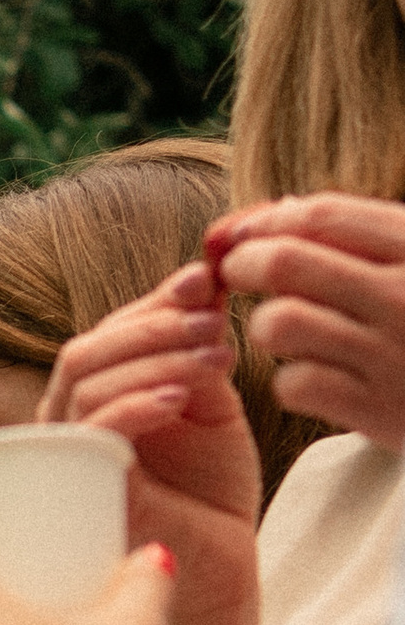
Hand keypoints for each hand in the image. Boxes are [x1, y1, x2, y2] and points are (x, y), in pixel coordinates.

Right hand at [40, 269, 261, 624]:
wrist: (218, 568)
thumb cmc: (210, 493)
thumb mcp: (212, 406)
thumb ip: (196, 354)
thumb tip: (202, 283)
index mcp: (95, 398)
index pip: (108, 334)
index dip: (152, 302)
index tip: (203, 277)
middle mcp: (67, 424)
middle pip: (85, 351)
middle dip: (152, 324)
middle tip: (212, 318)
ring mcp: (65, 457)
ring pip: (84, 382)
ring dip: (151, 358)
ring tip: (215, 356)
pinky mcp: (77, 490)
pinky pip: (88, 434)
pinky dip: (130, 406)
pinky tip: (177, 398)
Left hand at [211, 193, 404, 450]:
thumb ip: (366, 234)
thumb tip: (276, 211)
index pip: (323, 215)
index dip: (267, 219)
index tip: (243, 231)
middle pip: (284, 262)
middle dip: (242, 263)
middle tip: (236, 273)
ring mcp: (392, 356)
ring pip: (279, 323)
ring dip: (266, 326)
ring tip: (287, 331)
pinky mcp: (379, 412)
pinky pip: (294, 384)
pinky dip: (291, 381)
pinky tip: (313, 377)